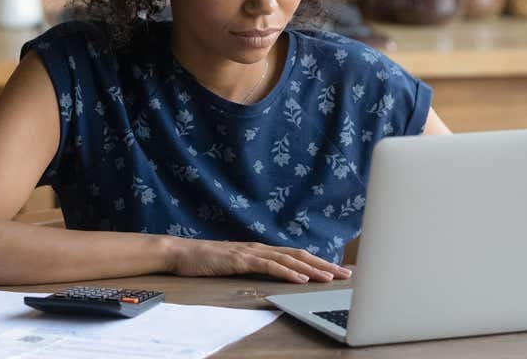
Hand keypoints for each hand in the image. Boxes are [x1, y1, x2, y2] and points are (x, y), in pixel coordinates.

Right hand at [167, 238, 351, 282]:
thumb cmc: (207, 260)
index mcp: (261, 249)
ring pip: (289, 259)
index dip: (319, 261)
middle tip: (345, 274)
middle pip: (300, 255)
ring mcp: (251, 252)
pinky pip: (268, 266)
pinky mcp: (241, 260)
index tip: (337, 270)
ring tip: (330, 277)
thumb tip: (274, 274)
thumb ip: (254, 266)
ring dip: (312, 269)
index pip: (297, 254)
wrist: (182, 253)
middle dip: (324, 264)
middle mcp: (260, 247)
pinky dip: (286, 272)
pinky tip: (300, 278)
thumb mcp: (236, 264)